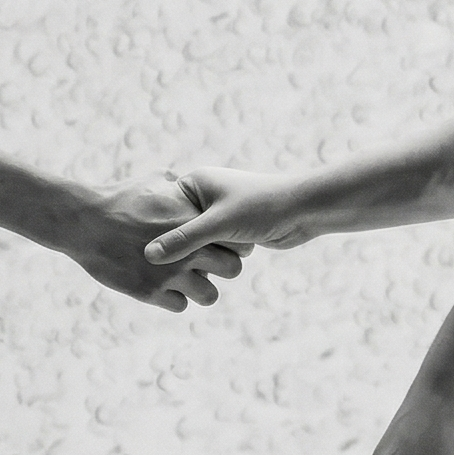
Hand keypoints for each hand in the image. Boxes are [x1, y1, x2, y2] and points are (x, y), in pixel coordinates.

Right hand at [53, 176, 247, 312]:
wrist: (85, 222)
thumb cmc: (118, 199)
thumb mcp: (151, 181)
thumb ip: (174, 184)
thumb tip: (181, 181)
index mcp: (193, 221)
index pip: (236, 241)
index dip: (231, 244)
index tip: (219, 244)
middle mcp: (188, 249)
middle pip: (232, 269)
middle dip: (221, 268)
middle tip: (205, 264)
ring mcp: (170, 273)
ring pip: (209, 295)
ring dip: (200, 289)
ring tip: (185, 280)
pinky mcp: (150, 292)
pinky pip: (180, 305)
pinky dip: (174, 298)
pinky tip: (162, 286)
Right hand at [141, 167, 324, 263]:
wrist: (304, 210)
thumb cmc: (262, 206)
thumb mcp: (218, 224)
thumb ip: (184, 240)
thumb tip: (149, 257)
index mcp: (195, 184)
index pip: (163, 212)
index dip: (159, 233)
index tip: (155, 250)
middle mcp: (202, 199)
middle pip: (177, 233)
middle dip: (184, 250)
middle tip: (179, 265)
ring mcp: (215, 217)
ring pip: (195, 248)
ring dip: (202, 260)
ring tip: (207, 265)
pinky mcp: (228, 235)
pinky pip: (210, 254)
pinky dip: (212, 263)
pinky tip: (213, 270)